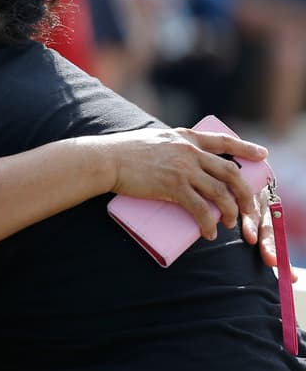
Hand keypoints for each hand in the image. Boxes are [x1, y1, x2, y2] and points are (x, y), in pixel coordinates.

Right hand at [103, 127, 267, 240]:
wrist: (106, 159)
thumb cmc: (123, 152)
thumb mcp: (154, 140)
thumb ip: (170, 147)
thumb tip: (179, 162)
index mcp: (185, 138)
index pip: (223, 140)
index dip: (246, 148)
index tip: (263, 155)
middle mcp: (189, 151)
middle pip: (230, 172)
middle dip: (245, 193)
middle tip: (250, 208)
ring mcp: (183, 169)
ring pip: (220, 193)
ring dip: (231, 212)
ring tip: (231, 224)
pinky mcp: (173, 187)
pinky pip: (201, 208)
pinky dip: (209, 223)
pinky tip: (209, 232)